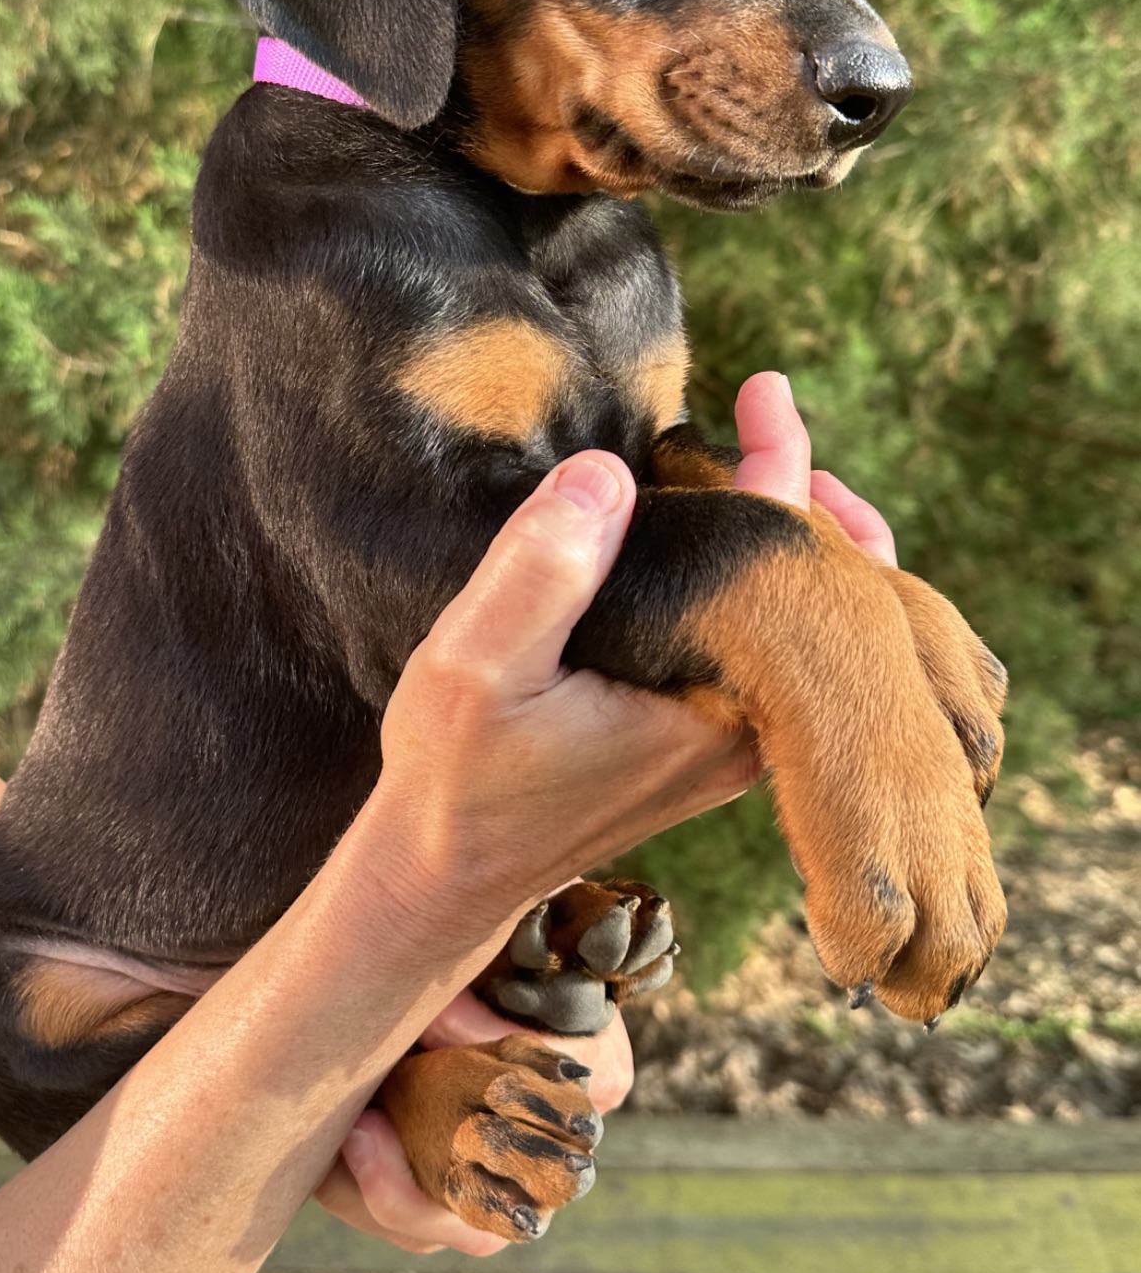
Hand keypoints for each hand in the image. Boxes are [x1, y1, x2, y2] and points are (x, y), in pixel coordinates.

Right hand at [317, 370, 897, 1254]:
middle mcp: (751, 730)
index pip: (785, 565)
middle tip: (771, 405)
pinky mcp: (708, 747)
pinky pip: (764, 651)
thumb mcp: (479, 671)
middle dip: (809, 496)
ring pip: (801, 626)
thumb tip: (605, 475)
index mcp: (719, 707)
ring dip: (788, 537)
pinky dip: (755, 585)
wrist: (446, 882)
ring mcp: (737, 743)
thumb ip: (540, 574)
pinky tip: (722, 537)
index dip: (781, 464)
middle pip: (825, 593)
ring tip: (770, 458)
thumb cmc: (458, 782)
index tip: (766, 390)